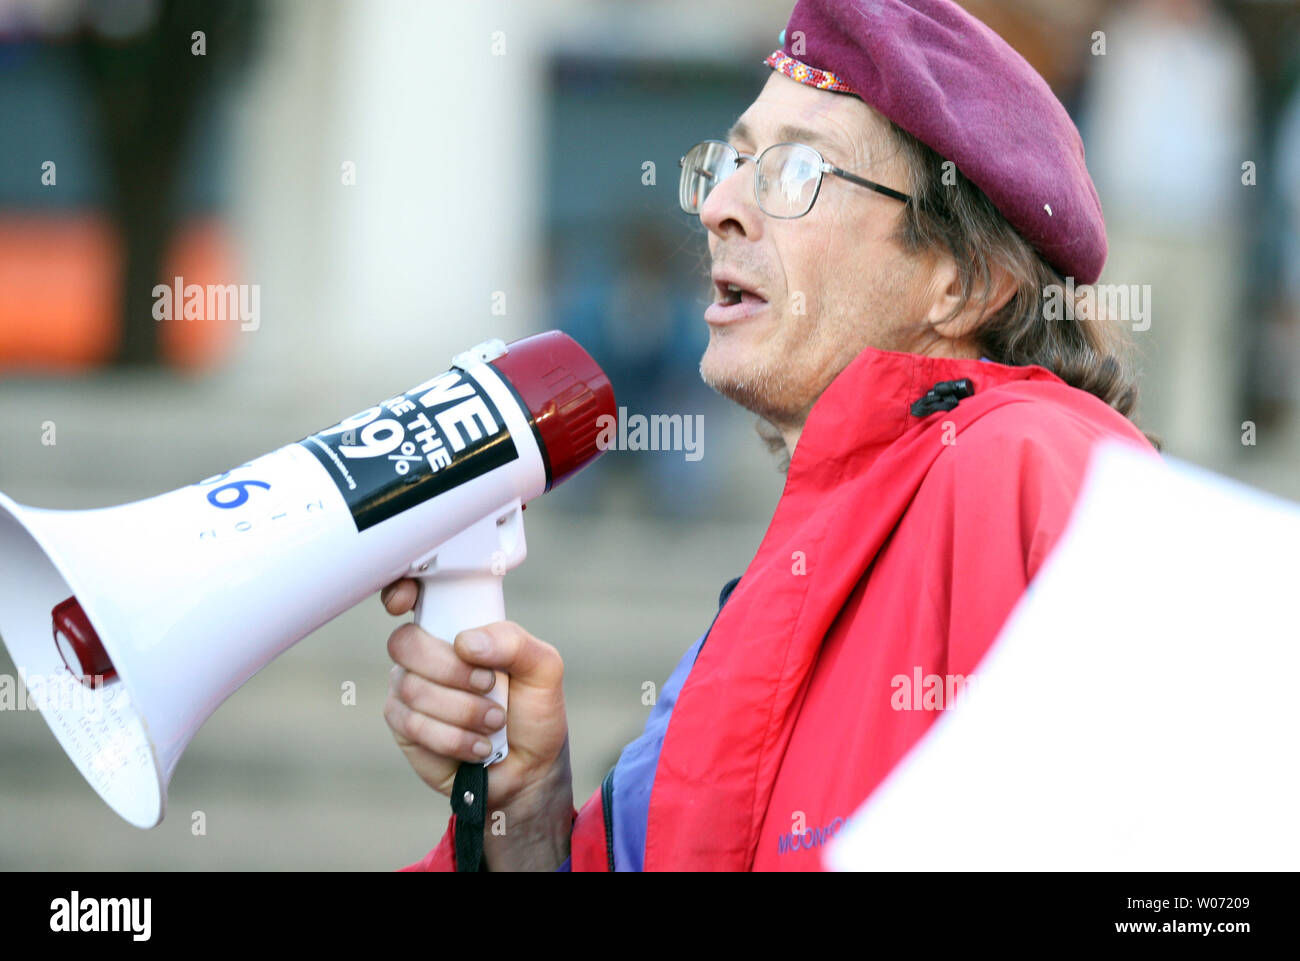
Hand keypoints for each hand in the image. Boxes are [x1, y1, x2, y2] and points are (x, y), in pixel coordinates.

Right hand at [381, 578, 573, 868]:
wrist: (529, 769)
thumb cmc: (534, 711)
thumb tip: (467, 642)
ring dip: (463, 711)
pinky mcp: (405, 726)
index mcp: (458, 626)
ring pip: (413, 688)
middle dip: (452, 671)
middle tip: (489, 687)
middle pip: (406, 644)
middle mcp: (427, 653)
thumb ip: (515, 643)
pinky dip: (454, 739)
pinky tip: (478, 746)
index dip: (400, 590)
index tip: (404, 601)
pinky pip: (413, 725)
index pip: (414, 594)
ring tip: (494, 723)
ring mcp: (410, 689)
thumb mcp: (544, 669)